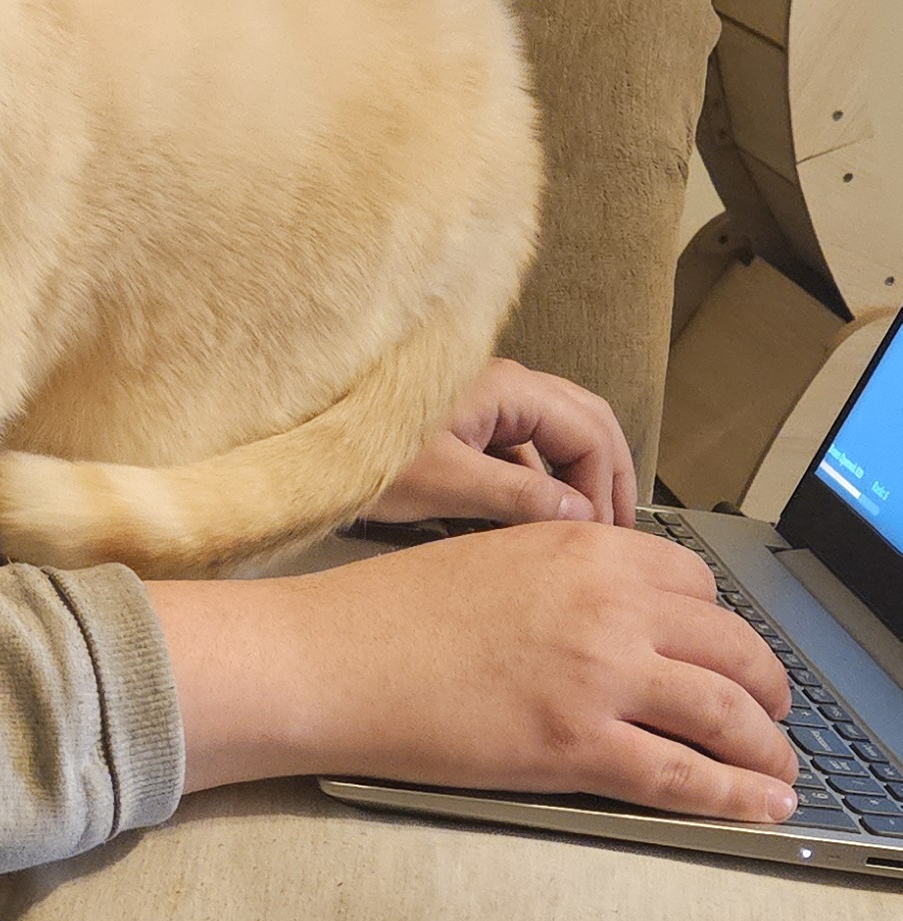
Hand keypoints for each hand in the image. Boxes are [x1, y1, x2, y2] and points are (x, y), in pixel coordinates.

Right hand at [154, 520, 796, 824]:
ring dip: (766, 743)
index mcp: (586, 550)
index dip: (721, 625)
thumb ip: (562, 580)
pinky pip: (684, 773)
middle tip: (773, 712)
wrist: (325, 661)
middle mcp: (609, 604)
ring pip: (726, 710)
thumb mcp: (492, 563)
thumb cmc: (383, 618)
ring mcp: (599, 674)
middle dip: (766, 686)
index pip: (695, 583)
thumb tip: (606, 623)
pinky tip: (760, 803)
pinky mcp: (576, 743)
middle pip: (730, 644)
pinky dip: (736, 793)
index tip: (727, 651)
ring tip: (779, 766)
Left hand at [365, 364, 637, 529]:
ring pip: (553, 440)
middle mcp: (504, 387)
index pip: (588, 431)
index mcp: (506, 388)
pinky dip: (536, 486)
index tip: (604, 534)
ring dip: (572, 483)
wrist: (301, 447)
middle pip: (584, 425)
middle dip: (606, 476)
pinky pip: (520, 452)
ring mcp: (486, 404)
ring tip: (581, 532)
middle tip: (619, 528)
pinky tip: (532, 525)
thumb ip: (517, 499)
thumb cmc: (357, 451)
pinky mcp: (466, 427)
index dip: (604, 485)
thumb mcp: (444, 483)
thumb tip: (579, 515)